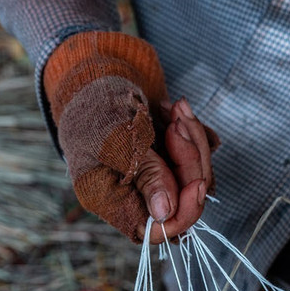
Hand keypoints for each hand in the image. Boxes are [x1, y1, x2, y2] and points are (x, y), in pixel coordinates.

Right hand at [44, 31, 217, 243]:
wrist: (91, 61)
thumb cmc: (94, 99)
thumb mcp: (118, 138)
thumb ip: (145, 176)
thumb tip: (165, 214)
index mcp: (110, 199)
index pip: (157, 229)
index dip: (183, 213)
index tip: (198, 185)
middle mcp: (132, 193)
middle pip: (182, 201)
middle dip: (191, 162)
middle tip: (180, 123)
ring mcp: (151, 174)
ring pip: (194, 176)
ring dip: (193, 140)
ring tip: (178, 107)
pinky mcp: (166, 155)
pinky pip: (196, 155)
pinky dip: (192, 131)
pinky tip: (175, 107)